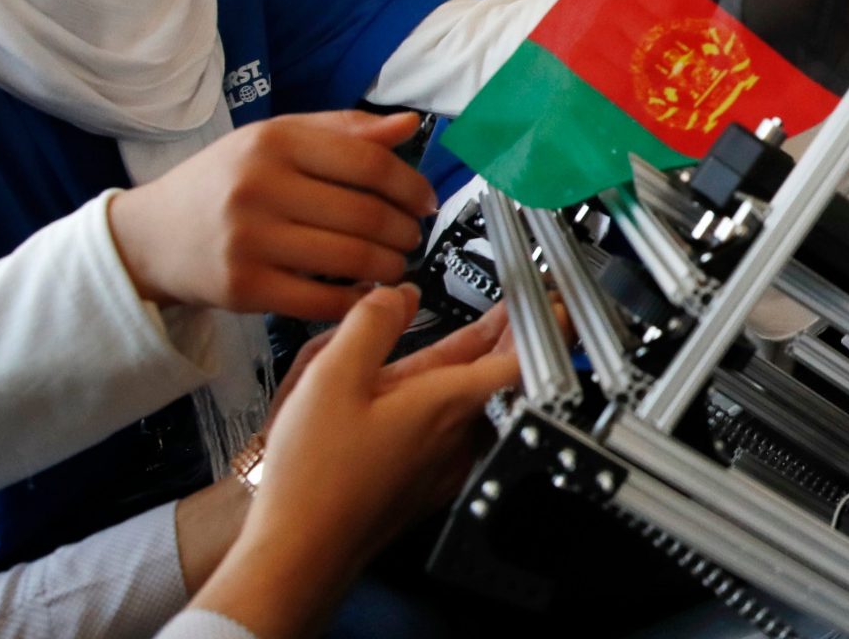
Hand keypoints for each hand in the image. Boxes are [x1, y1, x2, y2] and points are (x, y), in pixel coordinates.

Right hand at [108, 112, 436, 320]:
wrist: (150, 236)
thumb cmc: (225, 182)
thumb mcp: (276, 139)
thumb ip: (345, 131)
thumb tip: (410, 125)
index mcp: (274, 142)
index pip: (369, 164)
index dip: (411, 186)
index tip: (426, 202)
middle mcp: (260, 187)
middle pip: (366, 215)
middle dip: (405, 232)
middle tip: (412, 237)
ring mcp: (250, 240)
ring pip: (351, 259)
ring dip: (389, 267)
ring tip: (393, 264)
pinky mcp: (243, 288)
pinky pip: (322, 300)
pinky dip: (356, 300)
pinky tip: (364, 292)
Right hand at [191, 285, 518, 636]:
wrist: (297, 552)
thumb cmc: (313, 480)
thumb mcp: (330, 378)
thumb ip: (369, 325)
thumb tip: (395, 295)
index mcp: (446, 405)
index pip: (517, 359)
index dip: (539, 325)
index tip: (551, 303)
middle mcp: (456, 437)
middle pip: (493, 376)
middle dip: (505, 336)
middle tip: (515, 306)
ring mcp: (442, 466)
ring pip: (466, 402)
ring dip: (472, 366)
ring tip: (479, 333)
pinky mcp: (423, 485)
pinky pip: (445, 429)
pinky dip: (444, 400)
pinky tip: (422, 389)